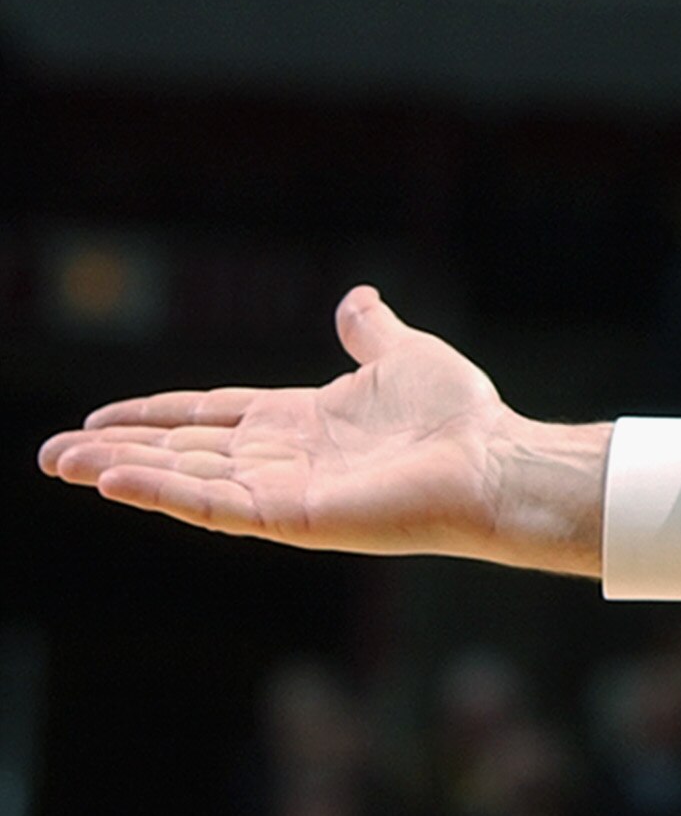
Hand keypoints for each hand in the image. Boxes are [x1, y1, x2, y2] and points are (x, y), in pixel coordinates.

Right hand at [33, 284, 608, 577]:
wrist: (494, 457)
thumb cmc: (459, 416)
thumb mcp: (402, 356)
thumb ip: (369, 332)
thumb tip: (357, 298)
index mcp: (297, 422)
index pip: (207, 418)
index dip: (154, 415)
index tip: (98, 418)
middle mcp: (281, 458)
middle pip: (182, 451)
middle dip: (116, 450)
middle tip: (51, 454)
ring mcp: (282, 491)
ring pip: (184, 479)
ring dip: (121, 471)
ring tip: (62, 465)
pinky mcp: (290, 517)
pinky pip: (214, 505)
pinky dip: (163, 492)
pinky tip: (114, 481)